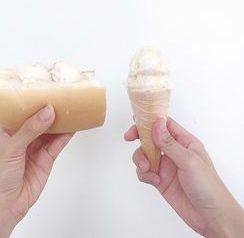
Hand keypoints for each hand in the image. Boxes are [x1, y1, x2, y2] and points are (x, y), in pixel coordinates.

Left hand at [0, 105, 73, 237]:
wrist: (5, 205)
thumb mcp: (12, 147)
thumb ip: (31, 129)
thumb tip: (49, 111)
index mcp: (9, 131)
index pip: (22, 112)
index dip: (34, 101)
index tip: (47, 90)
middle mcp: (24, 137)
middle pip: (40, 120)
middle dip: (50, 110)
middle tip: (63, 98)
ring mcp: (36, 148)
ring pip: (51, 131)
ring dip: (60, 121)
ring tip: (72, 108)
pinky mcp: (47, 158)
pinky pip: (58, 143)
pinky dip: (66, 134)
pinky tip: (74, 125)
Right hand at [125, 118, 243, 237]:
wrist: (209, 216)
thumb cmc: (207, 186)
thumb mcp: (188, 160)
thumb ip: (169, 142)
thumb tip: (157, 122)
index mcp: (184, 142)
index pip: (164, 124)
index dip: (150, 120)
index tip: (135, 120)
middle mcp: (173, 151)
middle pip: (150, 137)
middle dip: (138, 137)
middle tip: (128, 138)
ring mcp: (165, 165)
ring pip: (144, 154)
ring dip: (141, 160)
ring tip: (147, 169)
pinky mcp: (159, 178)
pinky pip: (144, 171)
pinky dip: (145, 174)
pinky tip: (155, 181)